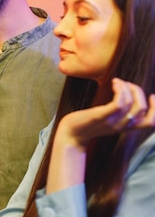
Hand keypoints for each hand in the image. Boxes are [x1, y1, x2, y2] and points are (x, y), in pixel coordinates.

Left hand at [47, 78, 154, 193]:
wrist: (70, 134)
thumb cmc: (86, 123)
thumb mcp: (107, 118)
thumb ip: (117, 111)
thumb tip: (124, 95)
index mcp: (125, 126)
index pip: (151, 123)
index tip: (151, 96)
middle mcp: (122, 125)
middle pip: (143, 109)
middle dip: (137, 91)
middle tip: (124, 84)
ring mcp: (112, 122)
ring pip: (133, 104)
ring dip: (128, 87)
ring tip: (117, 82)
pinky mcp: (102, 116)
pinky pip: (119, 103)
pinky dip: (120, 90)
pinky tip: (114, 83)